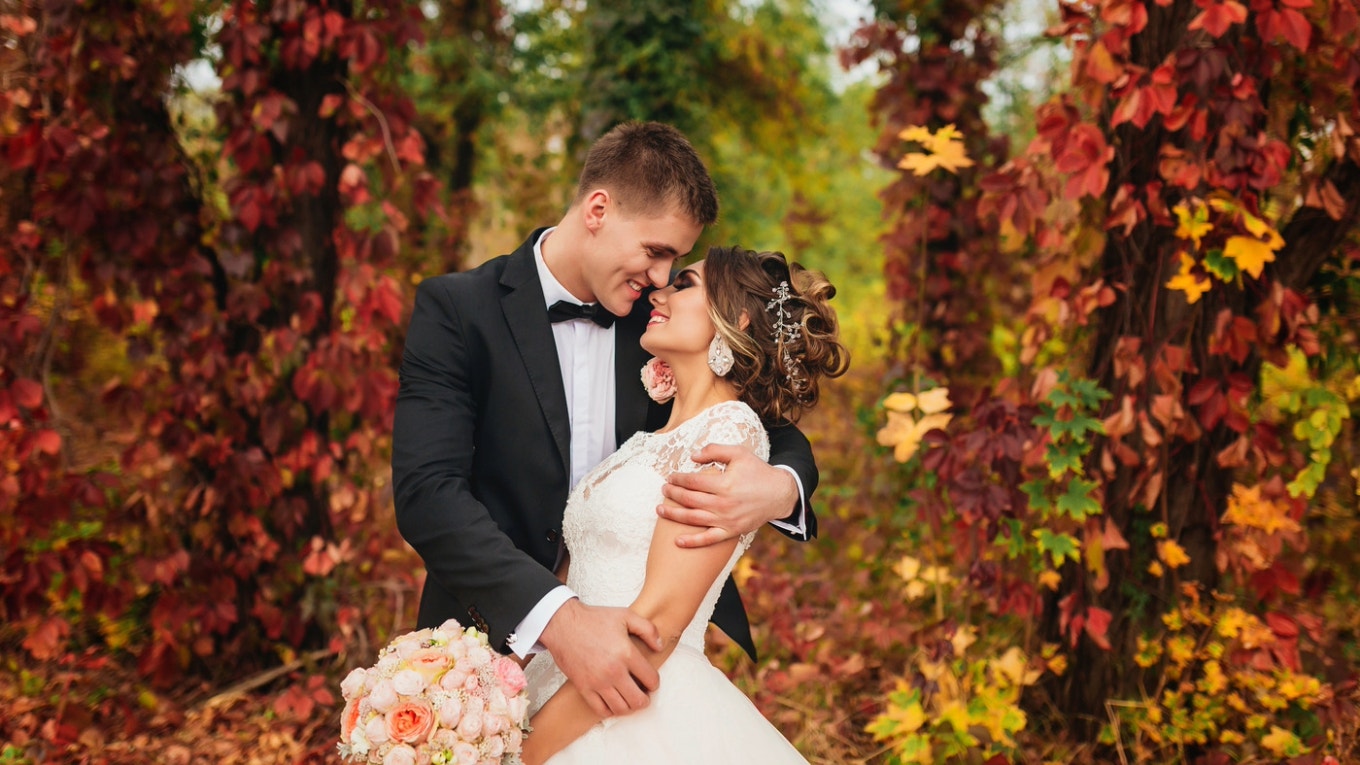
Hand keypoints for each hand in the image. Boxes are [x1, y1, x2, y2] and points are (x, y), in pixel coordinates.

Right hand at [537, 598, 662, 717]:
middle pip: (638, 700)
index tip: (651, 681)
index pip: (651, 679)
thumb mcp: (626, 616)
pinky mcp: (583, 688)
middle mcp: (613, 671)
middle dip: (645, 699)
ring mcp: (597, 682)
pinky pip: (601, 710)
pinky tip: (613, 701)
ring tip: (629, 698)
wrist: (563, 625)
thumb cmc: (594, 619)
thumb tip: (660, 647)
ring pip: (621, 708)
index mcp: (626, 653)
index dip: (655, 682)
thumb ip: (648, 630)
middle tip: (643, 694)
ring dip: (629, 707)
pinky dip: (610, 710)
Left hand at [657, 443, 797, 547]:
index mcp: (724, 484)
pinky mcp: (731, 531)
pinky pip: (708, 539)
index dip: (678, 479)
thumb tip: (693, 456)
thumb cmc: (758, 472)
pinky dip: (692, 542)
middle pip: (690, 499)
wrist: (780, 494)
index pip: (693, 482)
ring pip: (694, 519)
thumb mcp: (739, 453)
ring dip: (674, 515)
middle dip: (673, 494)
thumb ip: (715, 450)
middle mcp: (723, 504)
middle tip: (663, 489)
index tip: (671, 476)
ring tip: (660, 510)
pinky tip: (677, 541)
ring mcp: (727, 520)